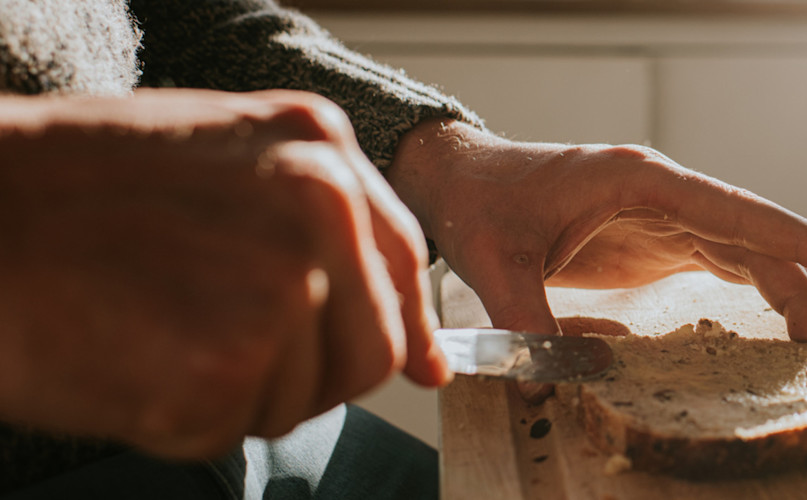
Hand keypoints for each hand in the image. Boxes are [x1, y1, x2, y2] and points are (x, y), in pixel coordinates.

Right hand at [0, 89, 447, 458]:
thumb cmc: (68, 186)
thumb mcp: (221, 162)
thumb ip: (333, 234)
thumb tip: (428, 360)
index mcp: (320, 150)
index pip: (404, 264)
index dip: (400, 322)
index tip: (410, 362)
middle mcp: (319, 212)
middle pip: (373, 348)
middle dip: (313, 369)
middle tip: (223, 346)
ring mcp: (278, 292)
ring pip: (307, 398)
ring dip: (243, 393)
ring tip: (158, 332)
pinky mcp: (225, 371)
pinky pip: (236, 429)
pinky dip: (184, 419)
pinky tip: (130, 360)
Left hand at [386, 120, 806, 344]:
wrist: (464, 183)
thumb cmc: (482, 207)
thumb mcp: (494, 263)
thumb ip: (526, 319)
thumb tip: (549, 383)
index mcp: (637, 180)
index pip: (731, 208)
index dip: (792, 236)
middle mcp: (665, 192)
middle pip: (754, 233)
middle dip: (805, 277)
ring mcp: (667, 215)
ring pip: (749, 249)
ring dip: (793, 287)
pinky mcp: (660, 240)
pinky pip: (726, 261)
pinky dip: (762, 288)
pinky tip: (790, 319)